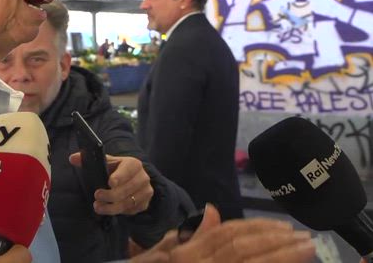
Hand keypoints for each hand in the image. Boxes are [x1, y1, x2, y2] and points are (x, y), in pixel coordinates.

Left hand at [69, 152, 152, 214]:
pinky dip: (119, 211)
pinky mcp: (145, 204)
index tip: (110, 183)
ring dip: (111, 207)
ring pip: (128, 203)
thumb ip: (88, 160)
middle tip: (96, 197)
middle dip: (110, 195)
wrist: (133, 178)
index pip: (128, 170)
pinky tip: (109, 209)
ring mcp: (146, 191)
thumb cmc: (116, 169)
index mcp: (133, 164)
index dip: (119, 177)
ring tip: (98, 207)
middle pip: (126, 189)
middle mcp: (143, 177)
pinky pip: (131, 211)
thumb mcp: (105, 162)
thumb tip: (72, 158)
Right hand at [130, 204, 315, 262]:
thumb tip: (212, 210)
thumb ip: (190, 233)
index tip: (285, 228)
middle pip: (244, 249)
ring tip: (305, 251)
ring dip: (281, 258)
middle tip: (306, 239)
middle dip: (278, 243)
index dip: (258, 229)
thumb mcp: (163, 252)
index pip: (228, 235)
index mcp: (187, 252)